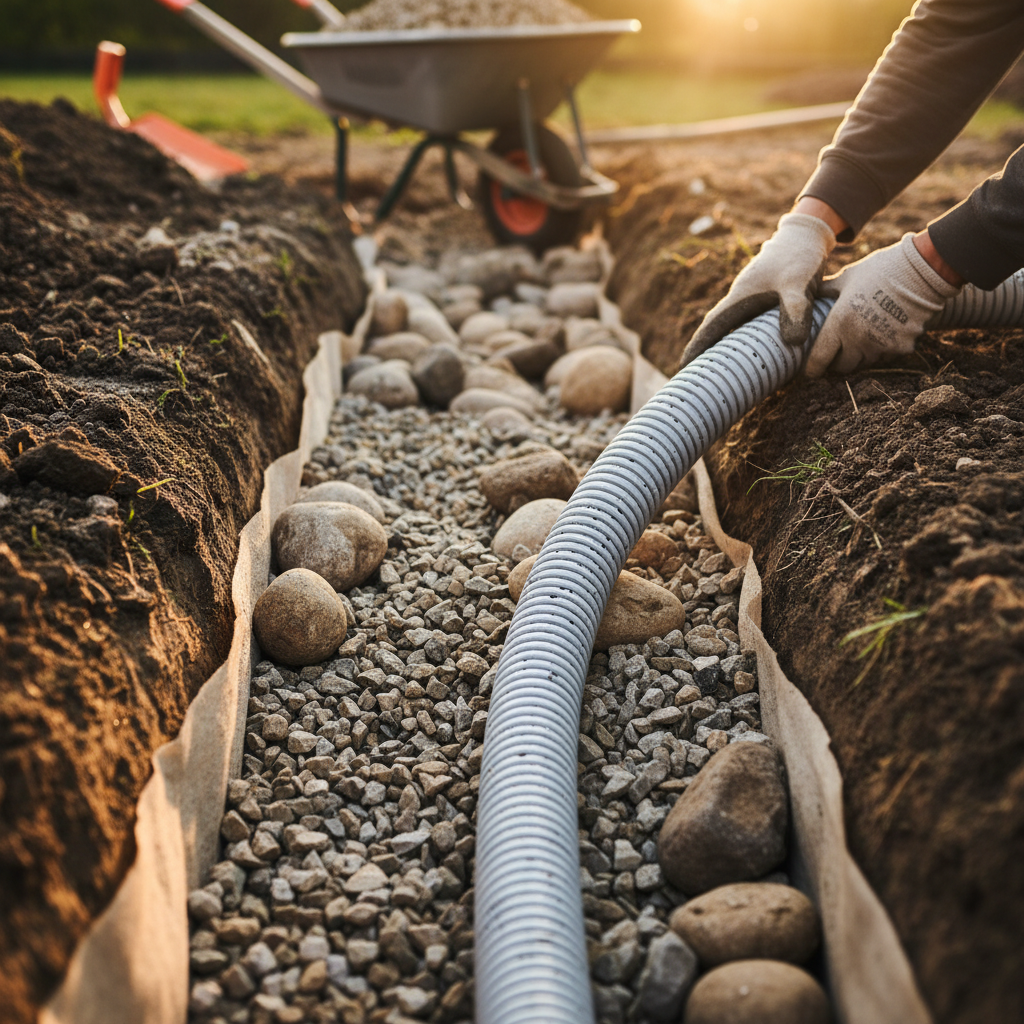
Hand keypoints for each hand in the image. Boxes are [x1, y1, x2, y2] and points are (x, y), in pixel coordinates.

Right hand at [681, 211, 836, 365]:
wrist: (807, 236)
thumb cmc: (799, 257)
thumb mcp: (798, 283)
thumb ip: (795, 310)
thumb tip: (792, 343)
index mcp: (740, 298)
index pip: (712, 326)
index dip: (697, 347)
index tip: (683, 367)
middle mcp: (742, 301)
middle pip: (717, 331)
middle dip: (706, 353)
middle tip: (696, 378)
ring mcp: (753, 301)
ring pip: (733, 330)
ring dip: (725, 349)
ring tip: (721, 374)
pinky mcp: (766, 302)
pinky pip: (750, 328)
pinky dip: (746, 342)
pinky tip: (753, 355)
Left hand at [806, 233, 961, 376]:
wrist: (923, 270)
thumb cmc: (879, 270)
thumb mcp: (846, 278)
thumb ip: (825, 292)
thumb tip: (808, 295)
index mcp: (839, 324)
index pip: (818, 360)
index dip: (811, 369)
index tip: (809, 370)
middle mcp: (858, 340)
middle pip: (841, 367)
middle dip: (836, 362)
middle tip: (836, 352)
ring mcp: (881, 346)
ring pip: (864, 362)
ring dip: (859, 356)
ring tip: (860, 339)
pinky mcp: (902, 348)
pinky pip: (885, 356)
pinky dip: (881, 350)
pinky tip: (883, 332)